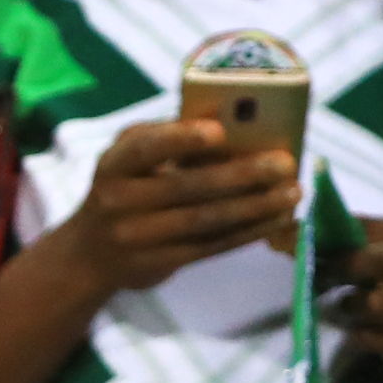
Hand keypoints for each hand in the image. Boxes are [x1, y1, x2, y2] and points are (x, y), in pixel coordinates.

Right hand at [42, 120, 298, 296]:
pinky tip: (277, 219)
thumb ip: (166, 138)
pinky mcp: (160, 263)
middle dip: (242, 175)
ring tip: (293, 192)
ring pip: (206, 221)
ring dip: (256, 206)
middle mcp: (120, 202)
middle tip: (285, 163)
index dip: (180, 139)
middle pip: (188, 188)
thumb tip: (230, 119)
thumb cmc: (122, 189)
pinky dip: (249, 231)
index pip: (144, 148)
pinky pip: (212, 246)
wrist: (89, 255)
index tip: (219, 132)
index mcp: (114, 164)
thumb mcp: (128, 158)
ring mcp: (139, 238)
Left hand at [328, 223, 382, 381]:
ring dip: (351, 307)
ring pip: (374, 303)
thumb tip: (313, 234)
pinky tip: (362, 333)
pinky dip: (362, 335)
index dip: (332, 234)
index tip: (303, 240)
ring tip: (348, 308)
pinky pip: (378, 338)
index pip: (372, 227)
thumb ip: (372, 246)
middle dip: (340, 266)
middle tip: (317, 274)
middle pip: (375, 259)